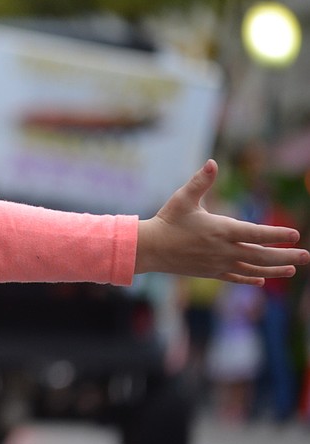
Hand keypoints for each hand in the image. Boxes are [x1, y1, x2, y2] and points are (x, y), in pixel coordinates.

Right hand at [135, 159, 308, 284]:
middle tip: (306, 255)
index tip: (295, 235)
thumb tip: (212, 163)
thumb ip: (200, 181)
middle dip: (286, 256)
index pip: (256, 233)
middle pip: (261, 255)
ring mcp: (218, 263)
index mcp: (220, 230)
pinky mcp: (210, 272)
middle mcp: (223, 249)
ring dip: (275, 269)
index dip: (277, 235)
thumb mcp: (183, 198)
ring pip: (252, 269)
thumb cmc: (167, 220)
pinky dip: (251, 279)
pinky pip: (236, 277)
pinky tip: (263, 280)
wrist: (150, 248)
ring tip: (293, 269)